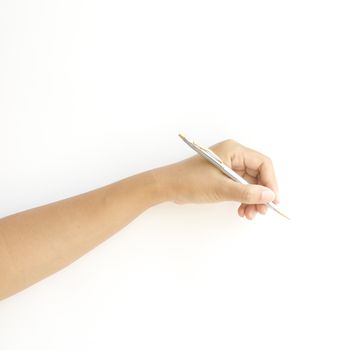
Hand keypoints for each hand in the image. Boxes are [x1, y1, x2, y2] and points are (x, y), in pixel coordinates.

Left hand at [157, 139, 279, 219]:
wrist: (167, 186)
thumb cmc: (190, 182)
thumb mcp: (221, 188)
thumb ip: (247, 193)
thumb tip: (270, 196)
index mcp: (234, 150)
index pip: (263, 163)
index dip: (271, 182)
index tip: (273, 201)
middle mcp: (233, 156)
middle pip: (257, 174)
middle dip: (260, 194)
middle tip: (261, 212)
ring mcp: (228, 166)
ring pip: (249, 183)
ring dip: (252, 199)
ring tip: (249, 215)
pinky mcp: (222, 176)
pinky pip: (240, 187)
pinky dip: (243, 199)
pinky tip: (241, 211)